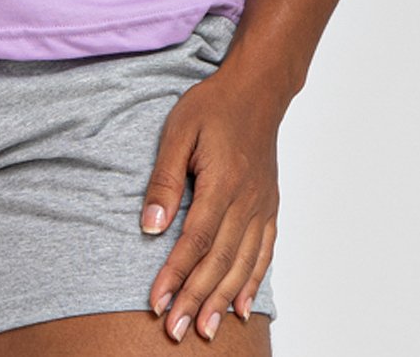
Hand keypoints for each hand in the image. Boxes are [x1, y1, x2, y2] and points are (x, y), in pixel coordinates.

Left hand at [140, 66, 280, 341]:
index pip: (196, 240)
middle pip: (219, 261)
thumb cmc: (213, 106)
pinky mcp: (270, 206)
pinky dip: (252, 281)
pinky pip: (264, 252)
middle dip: (196, 299)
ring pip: (242, 263)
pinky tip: (241, 305)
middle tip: (176, 331)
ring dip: (222, 300)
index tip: (157, 303)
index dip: (176, 275)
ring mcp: (262, 206)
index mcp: (222, 183)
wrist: (256, 90)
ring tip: (206, 330)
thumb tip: (150, 228)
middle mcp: (247, 201)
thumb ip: (164, 180)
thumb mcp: (178, 132)